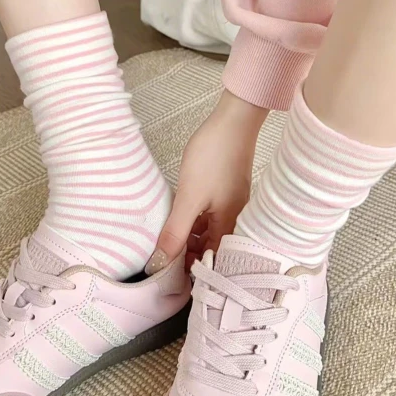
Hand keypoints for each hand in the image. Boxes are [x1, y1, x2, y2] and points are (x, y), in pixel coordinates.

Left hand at [155, 90, 267, 267]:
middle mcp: (235, 219)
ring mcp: (231, 205)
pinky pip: (209, 216)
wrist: (231, 122)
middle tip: (165, 253)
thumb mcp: (189, 197)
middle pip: (212, 247)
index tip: (172, 273)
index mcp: (231, 226)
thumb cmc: (213, 157)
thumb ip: (175, 231)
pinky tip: (179, 217)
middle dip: (189, 253)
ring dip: (190, 236)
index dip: (194, 269)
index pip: (214, 260)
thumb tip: (160, 261)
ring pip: (209, 231)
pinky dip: (194, 220)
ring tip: (168, 235)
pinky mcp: (225, 193)